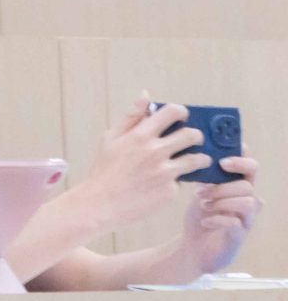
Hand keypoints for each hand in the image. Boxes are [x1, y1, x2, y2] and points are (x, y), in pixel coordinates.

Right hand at [62, 95, 210, 241]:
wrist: (99, 204)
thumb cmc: (104, 169)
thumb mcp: (111, 138)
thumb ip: (131, 117)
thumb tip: (146, 96)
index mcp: (140, 135)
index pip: (172, 113)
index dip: (181, 113)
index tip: (181, 118)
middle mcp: (155, 151)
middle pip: (192, 135)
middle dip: (196, 136)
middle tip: (192, 140)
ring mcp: (164, 172)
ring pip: (198, 159)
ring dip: (200, 158)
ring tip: (195, 161)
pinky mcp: (170, 191)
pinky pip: (183, 182)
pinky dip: (179, 181)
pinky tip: (169, 183)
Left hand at [178, 155, 260, 275]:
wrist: (193, 247)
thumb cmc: (199, 216)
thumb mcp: (200, 191)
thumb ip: (206, 176)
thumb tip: (198, 155)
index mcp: (238, 187)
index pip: (251, 168)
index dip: (242, 161)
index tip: (223, 162)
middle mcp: (247, 201)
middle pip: (247, 185)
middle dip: (222, 186)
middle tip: (201, 192)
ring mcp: (246, 219)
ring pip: (248, 202)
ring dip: (222, 202)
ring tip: (203, 206)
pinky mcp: (239, 236)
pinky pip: (237, 223)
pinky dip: (218, 219)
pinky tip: (205, 221)